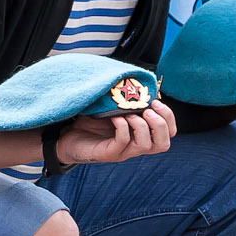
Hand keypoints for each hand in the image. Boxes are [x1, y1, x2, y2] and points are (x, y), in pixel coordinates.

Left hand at [56, 100, 176, 164]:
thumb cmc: (90, 122)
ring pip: (147, 146)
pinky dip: (122, 127)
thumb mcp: (113, 108)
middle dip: (161, 124)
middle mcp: (135, 146)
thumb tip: (138, 82)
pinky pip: (123, 142)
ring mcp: (123, 152)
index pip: (169, 133)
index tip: (156, 101)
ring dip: (142, 125)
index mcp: (140, 135)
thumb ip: (127, 100)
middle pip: (163, 144)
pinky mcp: (109, 153)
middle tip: (148, 109)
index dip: (169, 117)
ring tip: (129, 113)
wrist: (66, 137)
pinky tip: (114, 117)